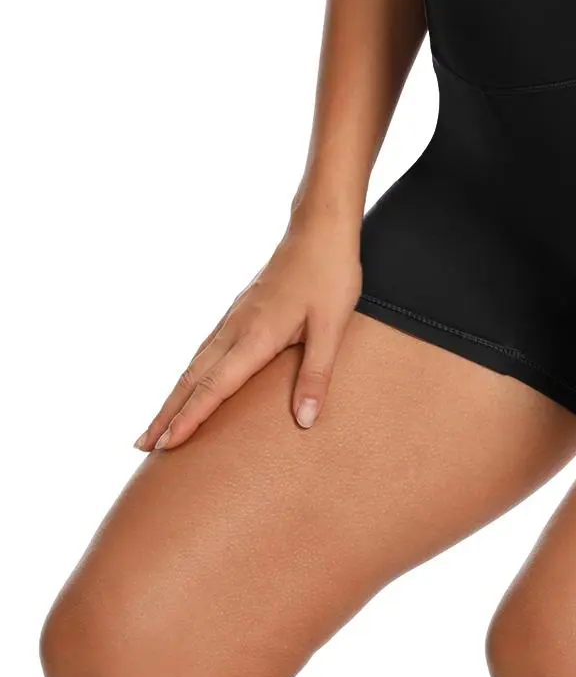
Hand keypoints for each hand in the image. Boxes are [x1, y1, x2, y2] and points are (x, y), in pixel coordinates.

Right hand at [136, 205, 362, 451]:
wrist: (319, 231)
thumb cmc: (330, 277)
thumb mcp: (332, 330)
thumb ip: (315, 376)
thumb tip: (304, 421)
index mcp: (255, 336)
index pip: (214, 387)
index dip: (190, 418)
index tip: (166, 444)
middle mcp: (235, 329)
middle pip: (192, 380)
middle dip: (167, 414)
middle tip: (142, 445)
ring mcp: (233, 321)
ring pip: (194, 366)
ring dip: (173, 397)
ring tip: (156, 424)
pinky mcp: (239, 315)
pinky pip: (205, 353)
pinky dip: (189, 377)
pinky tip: (187, 387)